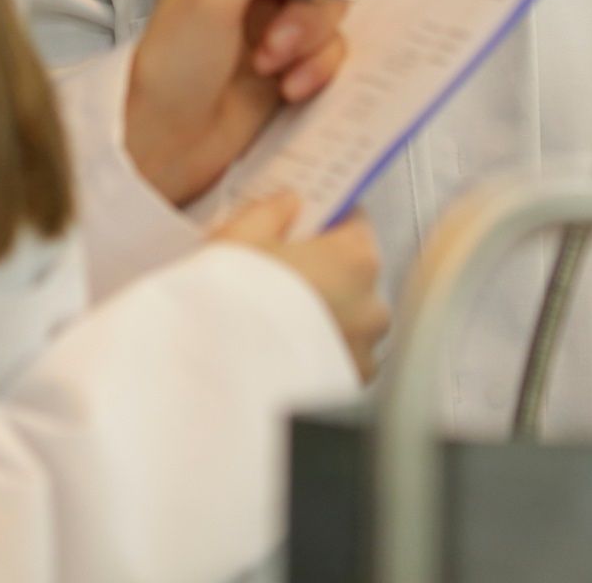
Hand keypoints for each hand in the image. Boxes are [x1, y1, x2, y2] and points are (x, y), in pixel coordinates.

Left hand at [124, 0, 350, 207]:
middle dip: (309, 9)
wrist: (166, 148)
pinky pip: (331, 50)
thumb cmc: (173, 68)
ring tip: (273, 71)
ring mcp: (274, 20)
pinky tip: (288, 91)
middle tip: (276, 44)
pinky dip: (316, 69)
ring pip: (329, 10)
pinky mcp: (291, 60)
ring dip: (309, 43)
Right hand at [212, 193, 390, 381]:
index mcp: (355, 258)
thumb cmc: (232, 302)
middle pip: (355, 273)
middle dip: (326, 272)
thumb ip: (271, 212)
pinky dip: (322, 354)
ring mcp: (365, 352)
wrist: (220, 379)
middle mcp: (371, 305)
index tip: (304, 225)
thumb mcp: (240, 237)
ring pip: (353, 321)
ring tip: (280, 322)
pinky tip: (288, 353)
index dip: (326, 220)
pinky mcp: (350, 388)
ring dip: (328, 317)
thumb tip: (289, 203)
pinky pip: (343, 360)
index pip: (354, 221)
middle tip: (281, 276)